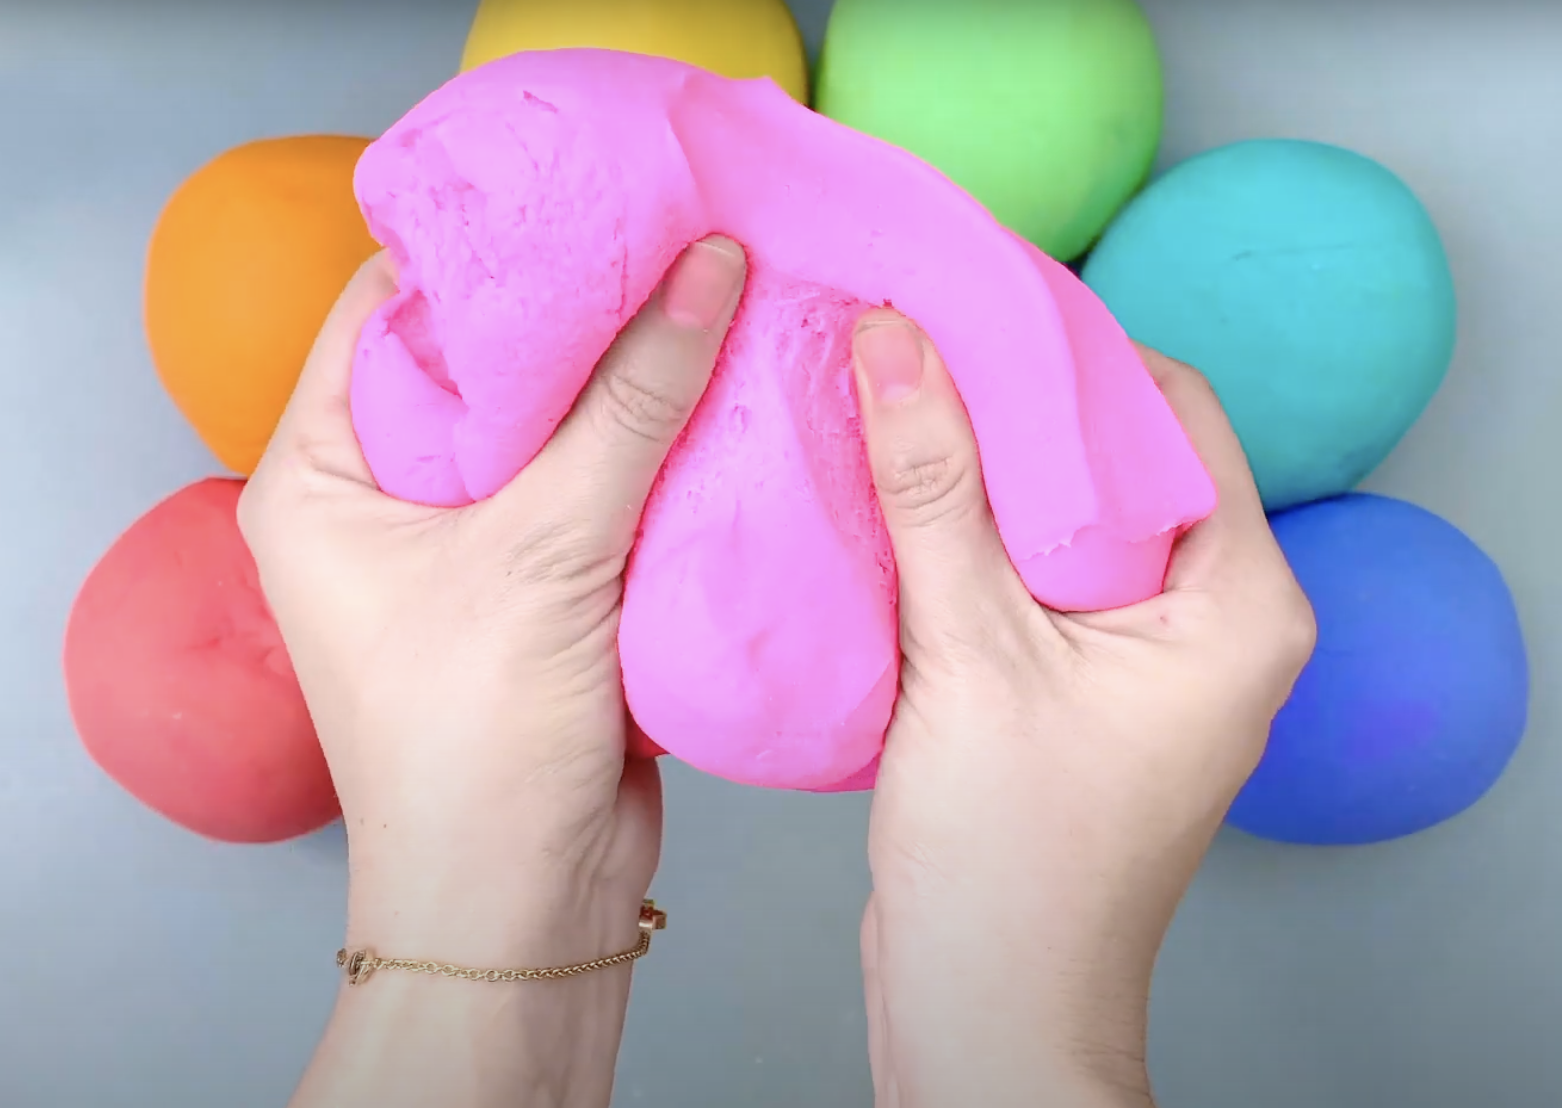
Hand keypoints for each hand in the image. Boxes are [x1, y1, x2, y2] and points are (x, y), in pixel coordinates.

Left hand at [239, 236, 747, 1107]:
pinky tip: (724, 400)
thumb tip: (706, 267)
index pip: (389, 316)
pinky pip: (601, 492)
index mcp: (320, 478)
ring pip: (556, 433)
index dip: (485, 252)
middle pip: (486, 368)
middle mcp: (386, 504)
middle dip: (580, 313)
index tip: (586, 199)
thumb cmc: (476, 743)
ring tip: (714, 299)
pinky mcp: (545, 590)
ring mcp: (469, 549)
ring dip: (630, 386)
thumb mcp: (545, 552)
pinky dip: (657, 455)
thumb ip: (628, 407)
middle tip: (673, 239)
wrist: (524, 905)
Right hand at [849, 312, 1315, 1107]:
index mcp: (1241, 602)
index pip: (1172, 410)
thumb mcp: (970, 653)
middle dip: (1016, 399)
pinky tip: (902, 494)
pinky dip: (976, 531)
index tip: (972, 293)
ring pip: (1072, 517)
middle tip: (917, 334)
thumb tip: (897, 344)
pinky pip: (1041, 573)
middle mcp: (1218, 621)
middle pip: (1121, 457)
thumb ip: (934, 489)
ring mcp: (1155, 659)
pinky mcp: (1093, 687)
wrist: (989, 1010)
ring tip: (898, 395)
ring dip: (987, 464)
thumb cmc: (1010, 865)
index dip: (1072, 343)